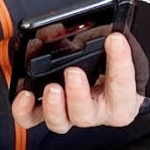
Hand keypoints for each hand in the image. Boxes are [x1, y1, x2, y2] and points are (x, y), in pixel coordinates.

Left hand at [12, 32, 142, 132]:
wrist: (96, 70)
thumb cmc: (107, 60)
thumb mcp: (110, 47)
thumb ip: (102, 38)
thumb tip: (85, 26)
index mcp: (121, 98)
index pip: (125, 86)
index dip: (121, 63)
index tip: (115, 39)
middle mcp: (96, 111)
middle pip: (89, 114)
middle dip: (79, 95)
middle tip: (73, 72)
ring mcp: (70, 113)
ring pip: (62, 123)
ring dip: (55, 107)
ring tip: (52, 88)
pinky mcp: (47, 111)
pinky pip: (32, 119)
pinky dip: (25, 111)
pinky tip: (25, 95)